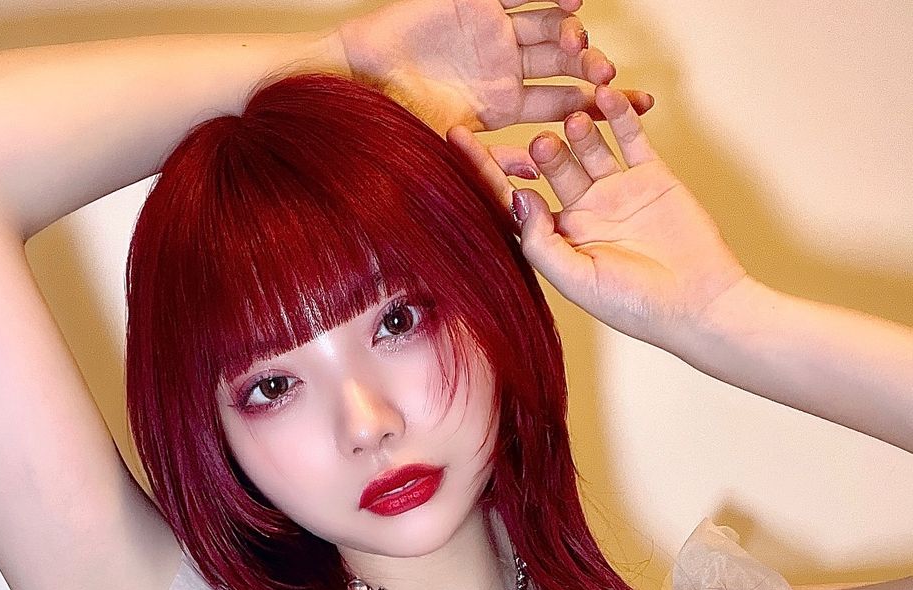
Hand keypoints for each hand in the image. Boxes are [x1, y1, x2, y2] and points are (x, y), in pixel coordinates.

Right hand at [337, 0, 653, 137]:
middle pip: (561, 64)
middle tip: (608, 80)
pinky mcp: (474, 1)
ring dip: (569, 35)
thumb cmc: (393, 124)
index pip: (560, 104)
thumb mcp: (448, 151)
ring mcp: (491, 32)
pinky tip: (573, 1)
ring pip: (545, 26)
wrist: (353, 82)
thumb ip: (493, 163)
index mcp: (503, 104)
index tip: (631, 111)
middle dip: (589, 71)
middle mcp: (504, 66)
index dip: (594, 108)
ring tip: (583, 45)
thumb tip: (537, 177)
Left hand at [446, 84, 750, 355]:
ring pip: (588, 148)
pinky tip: (605, 99)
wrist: (696, 303)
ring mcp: (616, 191)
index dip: (487, 170)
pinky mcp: (650, 175)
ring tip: (574, 124)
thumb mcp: (577, 280)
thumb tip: (517, 196)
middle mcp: (583, 212)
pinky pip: (629, 138)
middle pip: (553, 169)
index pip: (516, 199)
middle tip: (543, 145)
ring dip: (578, 132)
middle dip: (545, 153)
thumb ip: (541, 242)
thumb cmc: (635, 305)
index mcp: (558, 239)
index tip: (460, 141)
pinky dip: (618, 117)